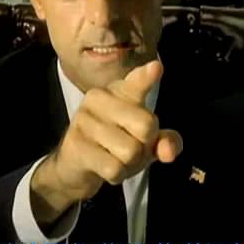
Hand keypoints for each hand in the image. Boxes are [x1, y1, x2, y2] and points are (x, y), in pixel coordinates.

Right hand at [30, 60, 182, 223]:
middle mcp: (99, 97)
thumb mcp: (146, 142)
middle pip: (146, 127)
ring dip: (129, 164)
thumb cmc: (115, 146)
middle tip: (130, 148)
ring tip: (115, 157)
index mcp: (120, 91)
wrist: (74, 166)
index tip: (156, 68)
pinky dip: (116, 175)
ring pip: (131, 151)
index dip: (147, 77)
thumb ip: (166, 142)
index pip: (137, 82)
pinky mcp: (75, 143)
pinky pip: (114, 168)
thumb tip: (168, 153)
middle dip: (145, 147)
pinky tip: (103, 167)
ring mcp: (84, 119)